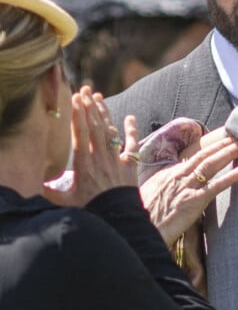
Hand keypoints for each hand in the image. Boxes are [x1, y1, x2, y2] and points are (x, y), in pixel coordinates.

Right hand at [44, 85, 139, 206]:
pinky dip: (132, 130)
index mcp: (84, 165)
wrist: (118, 218)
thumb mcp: (66, 203)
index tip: (75, 99)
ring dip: (104, 114)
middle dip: (89, 107)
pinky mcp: (130, 164)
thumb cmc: (90, 211)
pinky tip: (130, 117)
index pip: (80, 134)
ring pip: (111, 132)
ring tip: (99, 97)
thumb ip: (49, 192)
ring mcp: (117, 159)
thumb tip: (34, 182)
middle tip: (85, 90)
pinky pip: (132, 145)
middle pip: (95, 127)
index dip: (78, 115)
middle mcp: (101, 158)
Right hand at [140, 131, 237, 245]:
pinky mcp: (193, 202)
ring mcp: (186, 188)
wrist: (137, 232)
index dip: (209, 147)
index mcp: (170, 174)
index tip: (223, 139)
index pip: (194, 156)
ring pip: (210, 165)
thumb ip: (165, 187)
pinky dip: (231, 177)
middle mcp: (178, 177)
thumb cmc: (143, 218)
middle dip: (221, 144)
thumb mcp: (151, 196)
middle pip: (204, 155)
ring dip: (227, 153)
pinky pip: (215, 187)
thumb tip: (173, 186)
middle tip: (237, 134)